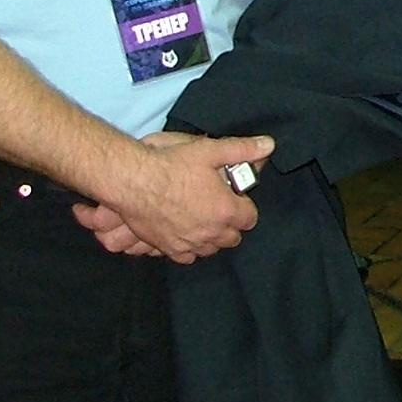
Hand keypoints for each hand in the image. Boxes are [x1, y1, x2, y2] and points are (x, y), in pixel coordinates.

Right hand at [75, 132, 268, 262]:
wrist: (132, 180)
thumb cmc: (171, 164)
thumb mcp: (210, 150)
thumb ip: (242, 149)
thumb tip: (269, 144)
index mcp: (226, 210)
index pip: (250, 218)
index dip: (245, 206)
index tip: (236, 197)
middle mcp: (211, 232)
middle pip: (233, 237)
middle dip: (231, 224)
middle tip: (219, 207)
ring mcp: (189, 243)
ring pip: (211, 249)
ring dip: (212, 237)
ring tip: (203, 219)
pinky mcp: (169, 248)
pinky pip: (188, 257)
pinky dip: (190, 248)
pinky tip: (185, 232)